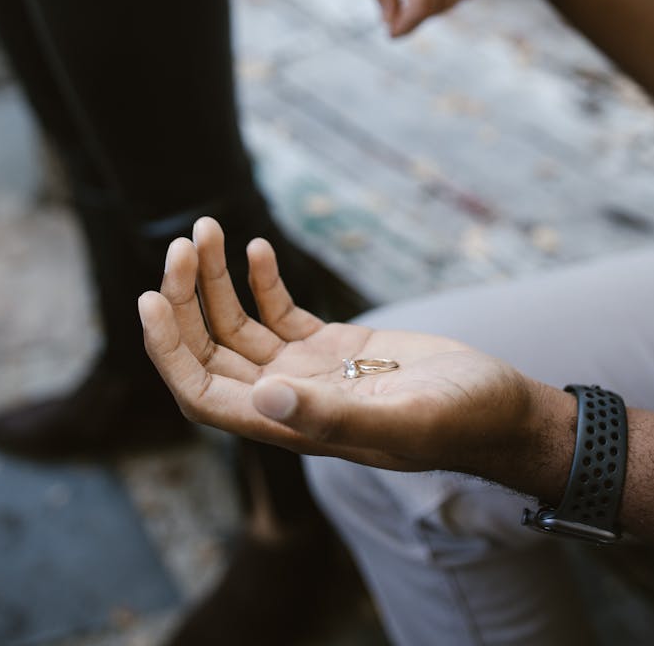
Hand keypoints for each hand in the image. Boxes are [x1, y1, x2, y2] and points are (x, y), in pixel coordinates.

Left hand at [139, 218, 532, 474]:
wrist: (501, 409)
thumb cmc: (461, 420)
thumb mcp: (403, 417)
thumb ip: (332, 414)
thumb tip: (262, 399)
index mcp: (292, 425)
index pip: (203, 393)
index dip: (169, 350)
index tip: (151, 295)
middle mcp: (290, 399)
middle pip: (212, 351)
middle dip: (188, 299)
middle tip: (185, 242)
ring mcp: (310, 372)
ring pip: (240, 326)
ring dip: (218, 281)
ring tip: (209, 228)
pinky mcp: (334, 347)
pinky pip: (279, 314)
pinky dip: (263, 281)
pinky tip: (258, 248)